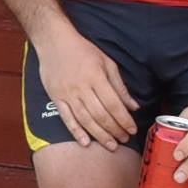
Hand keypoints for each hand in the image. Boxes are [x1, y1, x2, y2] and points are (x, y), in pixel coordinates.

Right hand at [34, 28, 137, 147]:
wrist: (54, 42)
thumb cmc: (82, 50)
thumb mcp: (107, 63)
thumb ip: (120, 86)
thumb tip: (133, 106)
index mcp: (96, 77)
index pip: (114, 104)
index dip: (124, 120)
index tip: (132, 129)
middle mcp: (81, 87)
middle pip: (100, 115)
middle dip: (114, 130)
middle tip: (124, 139)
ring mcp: (67, 94)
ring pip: (85, 120)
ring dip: (99, 135)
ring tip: (111, 145)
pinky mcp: (55, 97)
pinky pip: (66, 118)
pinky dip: (76, 131)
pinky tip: (86, 142)